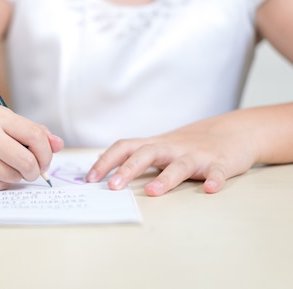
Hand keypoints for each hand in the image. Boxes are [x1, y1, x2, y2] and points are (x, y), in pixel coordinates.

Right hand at [0, 103, 62, 191]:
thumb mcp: (2, 123)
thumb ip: (32, 131)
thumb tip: (58, 145)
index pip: (35, 136)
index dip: (46, 153)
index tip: (45, 161)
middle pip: (27, 161)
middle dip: (34, 170)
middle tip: (31, 171)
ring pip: (13, 176)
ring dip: (14, 176)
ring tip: (2, 167)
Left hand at [85, 114, 259, 195]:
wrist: (233, 131)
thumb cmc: (189, 143)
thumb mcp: (158, 146)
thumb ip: (133, 154)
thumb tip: (101, 161)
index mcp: (154, 145)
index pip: (124, 148)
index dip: (105, 162)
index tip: (89, 179)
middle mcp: (172, 148)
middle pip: (146, 154)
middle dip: (127, 170)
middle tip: (112, 187)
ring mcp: (196, 155)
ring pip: (179, 165)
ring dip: (166, 178)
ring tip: (152, 192)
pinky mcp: (220, 163)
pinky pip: (217, 172)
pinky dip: (214, 180)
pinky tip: (210, 189)